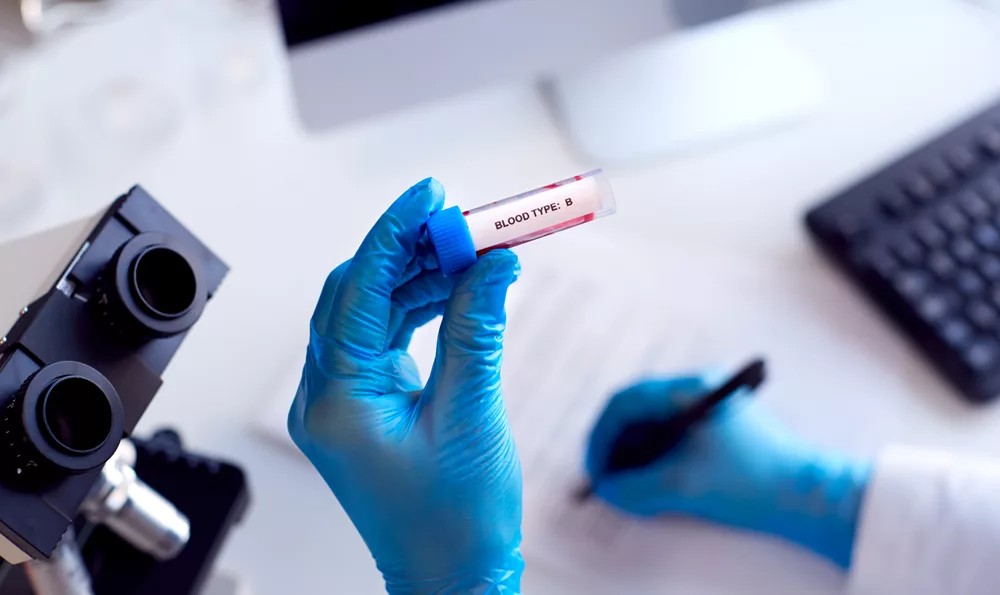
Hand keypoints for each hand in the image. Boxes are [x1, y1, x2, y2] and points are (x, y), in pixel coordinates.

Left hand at [288, 178, 523, 593]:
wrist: (451, 577)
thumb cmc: (455, 521)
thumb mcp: (472, 416)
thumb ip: (479, 332)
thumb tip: (494, 264)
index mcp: (335, 401)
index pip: (356, 292)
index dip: (393, 235)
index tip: (430, 196)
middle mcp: (327, 394)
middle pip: (359, 294)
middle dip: (411, 252)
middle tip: (464, 223)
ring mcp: (345, 399)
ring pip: (375, 311)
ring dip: (424, 278)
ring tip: (476, 254)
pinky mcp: (369, 402)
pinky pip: (390, 337)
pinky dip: (425, 309)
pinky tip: (461, 290)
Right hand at [586, 374, 870, 568]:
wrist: (809, 494)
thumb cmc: (752, 480)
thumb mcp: (682, 486)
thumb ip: (635, 488)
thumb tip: (607, 488)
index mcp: (690, 388)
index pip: (626, 401)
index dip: (602, 436)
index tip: (596, 468)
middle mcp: (698, 386)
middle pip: (637, 409)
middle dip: (616, 445)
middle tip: (606, 476)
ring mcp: (709, 403)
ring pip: (654, 422)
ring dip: (635, 452)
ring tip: (629, 482)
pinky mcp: (718, 423)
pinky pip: (673, 433)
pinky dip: (656, 456)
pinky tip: (653, 479)